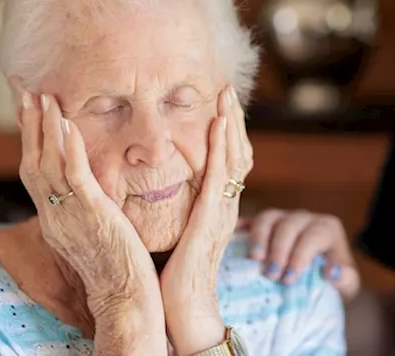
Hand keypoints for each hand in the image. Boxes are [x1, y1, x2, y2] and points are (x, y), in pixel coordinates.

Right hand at [17, 92, 163, 327]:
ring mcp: (70, 216)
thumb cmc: (117, 270)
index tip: (30, 109)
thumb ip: (87, 211)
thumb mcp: (94, 235)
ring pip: (48, 164)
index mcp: (55, 220)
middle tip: (27, 91)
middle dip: (29, 125)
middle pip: (32, 162)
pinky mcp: (92, 216)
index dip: (31, 140)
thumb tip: (91, 193)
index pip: (35, 172)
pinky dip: (68, 149)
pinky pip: (74, 177)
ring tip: (44, 96)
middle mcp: (54, 216)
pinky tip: (67, 125)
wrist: (124, 300)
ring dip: (45, 128)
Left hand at [160, 85, 252, 352]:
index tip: (218, 103)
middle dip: (232, 117)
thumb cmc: (173, 275)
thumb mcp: (177, 232)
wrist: (184, 307)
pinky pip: (221, 174)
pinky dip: (222, 145)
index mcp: (216, 207)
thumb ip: (176, 209)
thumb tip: (157, 190)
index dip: (226, 131)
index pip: (227, 160)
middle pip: (237, 151)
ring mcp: (223, 209)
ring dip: (231, 121)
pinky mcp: (212, 217)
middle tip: (226, 87)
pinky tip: (217, 123)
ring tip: (226, 94)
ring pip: (234, 156)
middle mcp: (226, 204)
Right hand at [241, 209, 360, 304]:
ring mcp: (283, 217)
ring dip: (259, 237)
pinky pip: (251, 219)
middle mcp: (305, 219)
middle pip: (289, 225)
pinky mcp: (265, 224)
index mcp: (327, 229)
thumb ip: (346, 280)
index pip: (313, 236)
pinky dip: (241, 226)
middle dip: (279, 250)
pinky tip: (232, 236)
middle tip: (271, 275)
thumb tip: (331, 273)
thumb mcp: (347, 285)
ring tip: (253, 259)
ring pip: (269, 217)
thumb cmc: (332, 282)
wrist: (320, 278)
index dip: (300, 256)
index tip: (289, 279)